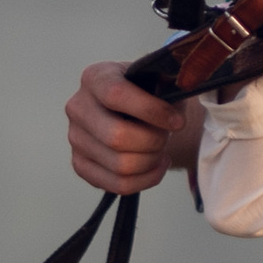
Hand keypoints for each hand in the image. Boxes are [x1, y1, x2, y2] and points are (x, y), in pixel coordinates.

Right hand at [64, 63, 204, 196]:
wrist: (132, 109)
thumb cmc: (149, 92)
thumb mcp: (159, 78)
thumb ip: (171, 80)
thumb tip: (187, 84)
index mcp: (94, 77)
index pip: (116, 95)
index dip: (152, 111)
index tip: (178, 122)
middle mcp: (77, 107)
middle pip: (116, 137)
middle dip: (153, 141)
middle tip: (167, 136)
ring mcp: (75, 138)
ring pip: (120, 165)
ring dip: (151, 161)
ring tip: (162, 150)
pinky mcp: (80, 165)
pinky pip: (117, 185)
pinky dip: (146, 179)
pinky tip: (156, 165)